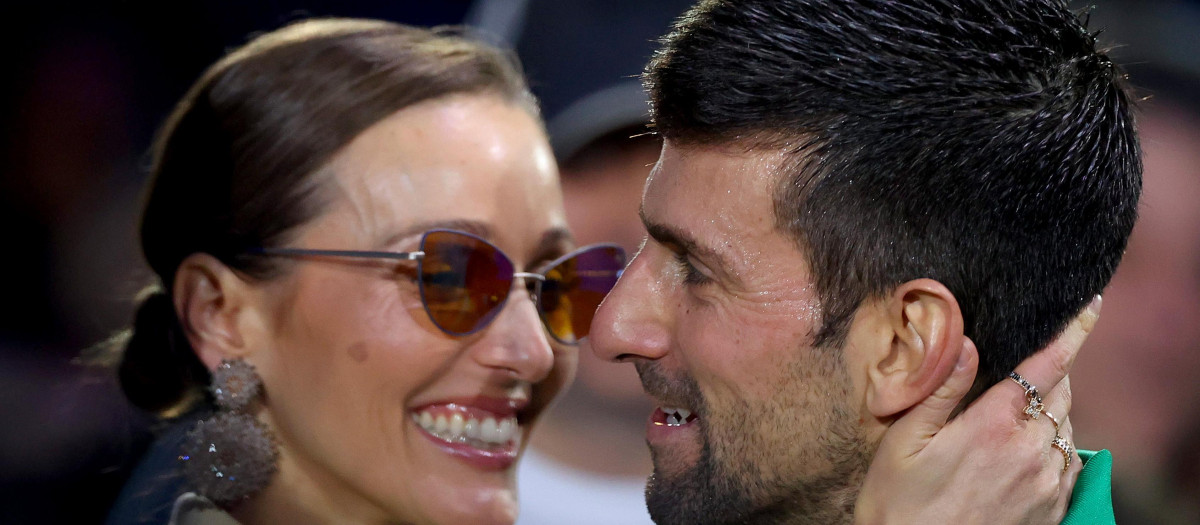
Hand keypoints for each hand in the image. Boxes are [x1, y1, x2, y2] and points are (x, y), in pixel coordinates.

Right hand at [854, 296, 1101, 524]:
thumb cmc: (898, 503)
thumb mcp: (904, 439)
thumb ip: (941, 390)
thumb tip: (968, 344)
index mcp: (994, 425)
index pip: (1046, 367)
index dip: (1072, 333)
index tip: (1090, 306)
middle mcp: (1030, 450)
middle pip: (1061, 394)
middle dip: (1051, 373)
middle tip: (1024, 367)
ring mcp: (1046, 483)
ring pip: (1066, 428)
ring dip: (1050, 411)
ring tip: (1015, 414)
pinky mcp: (1051, 509)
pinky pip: (1068, 464)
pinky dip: (1055, 446)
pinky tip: (1026, 449)